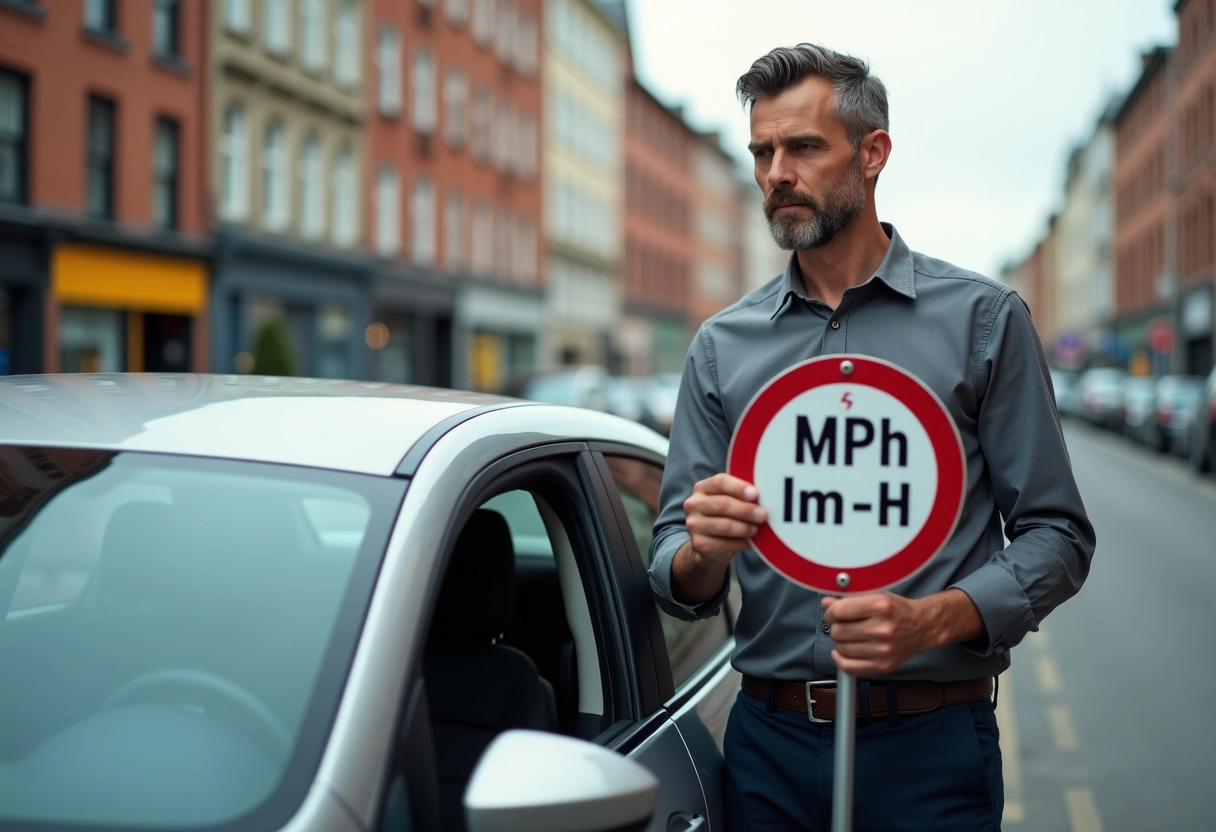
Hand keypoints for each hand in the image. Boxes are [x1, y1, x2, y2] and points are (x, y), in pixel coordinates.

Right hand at [682, 473, 766, 568]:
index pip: (720, 482)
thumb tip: (766, 496)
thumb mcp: (729, 500)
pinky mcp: (699, 544)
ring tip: (757, 529)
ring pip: (724, 525)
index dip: (739, 488)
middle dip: (746, 510)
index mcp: (702, 488)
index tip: (756, 494)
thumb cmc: (724, 516)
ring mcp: (693, 524)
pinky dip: (740, 543)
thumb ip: (740, 495)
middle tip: (763, 515)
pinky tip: (750, 542)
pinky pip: (724, 544)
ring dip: (744, 527)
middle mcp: (693, 504)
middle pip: (722, 504)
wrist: (708, 544)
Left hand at [822, 590, 979, 675]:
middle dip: (835, 626)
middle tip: (843, 623)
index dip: (830, 611)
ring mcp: (883, 650)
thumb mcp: (875, 596)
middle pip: (838, 631)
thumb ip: (849, 599)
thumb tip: (826, 603)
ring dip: (840, 641)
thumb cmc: (897, 610)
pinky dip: (840, 659)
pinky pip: (849, 667)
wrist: (923, 627)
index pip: (839, 611)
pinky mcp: (882, 666)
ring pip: (841, 648)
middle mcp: (882, 629)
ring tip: (850, 635)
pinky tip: (843, 651)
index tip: (832, 612)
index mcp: (880, 606)